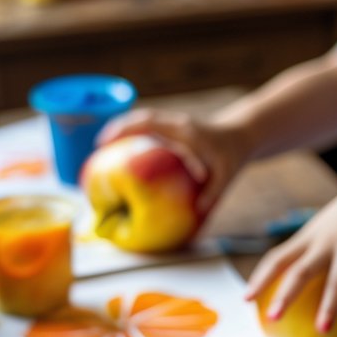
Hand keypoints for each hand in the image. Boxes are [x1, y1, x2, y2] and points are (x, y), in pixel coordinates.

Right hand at [97, 107, 247, 212]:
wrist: (239, 136)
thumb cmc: (232, 156)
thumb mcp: (226, 177)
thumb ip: (212, 195)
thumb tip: (196, 218)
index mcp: (184, 131)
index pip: (149, 123)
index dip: (126, 129)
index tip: (107, 141)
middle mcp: (176, 124)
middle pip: (140, 118)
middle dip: (118, 128)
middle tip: (98, 146)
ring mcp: (173, 125)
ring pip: (142, 121)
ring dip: (123, 131)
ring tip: (105, 149)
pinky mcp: (172, 131)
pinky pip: (149, 130)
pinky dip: (134, 137)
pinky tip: (123, 153)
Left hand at [245, 171, 336, 328]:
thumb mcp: (323, 232)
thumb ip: (309, 255)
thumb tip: (293, 291)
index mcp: (307, 239)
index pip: (277, 259)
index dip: (260, 279)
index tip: (246, 299)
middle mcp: (324, 244)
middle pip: (300, 271)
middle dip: (285, 294)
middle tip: (273, 318)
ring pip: (336, 281)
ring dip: (329, 306)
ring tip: (322, 330)